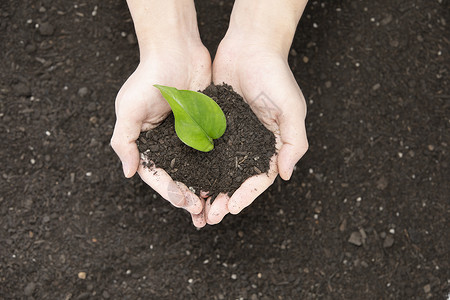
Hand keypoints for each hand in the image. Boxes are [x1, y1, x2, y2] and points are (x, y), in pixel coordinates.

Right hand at [111, 41, 211, 227]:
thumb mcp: (128, 109)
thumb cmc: (148, 77)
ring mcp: (188, 137)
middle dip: (188, 198)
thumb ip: (125, 141)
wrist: (177, 49)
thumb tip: (128, 172)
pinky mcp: (207, 127)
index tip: (183, 202)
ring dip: (204, 190)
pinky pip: (213, 153)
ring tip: (213, 207)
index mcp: (148, 143)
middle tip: (201, 214)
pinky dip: (218, 170)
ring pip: (197, 171)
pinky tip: (227, 183)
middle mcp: (168, 144)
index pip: (157, 174)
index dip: (169, 191)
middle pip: (178, 178)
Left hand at [206, 34, 308, 223]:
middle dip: (224, 199)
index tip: (232, 207)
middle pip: (236, 179)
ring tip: (197, 205)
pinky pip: (204, 149)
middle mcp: (249, 143)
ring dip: (209, 189)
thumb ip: (294, 142)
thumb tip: (287, 174)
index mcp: (270, 144)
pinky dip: (197, 166)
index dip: (247, 194)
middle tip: (211, 216)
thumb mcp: (292, 108)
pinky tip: (187, 178)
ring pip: (218, 169)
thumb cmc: (275, 75)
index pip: (259, 177)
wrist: (250, 45)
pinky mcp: (212, 123)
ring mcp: (230, 135)